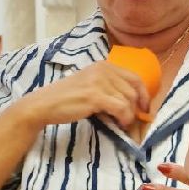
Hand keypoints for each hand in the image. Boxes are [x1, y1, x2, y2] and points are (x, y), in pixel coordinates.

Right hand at [24, 60, 150, 130]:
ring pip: (129, 100)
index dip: (144, 94)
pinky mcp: (95, 96)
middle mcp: (103, 70)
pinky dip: (124, 119)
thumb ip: (109, 89)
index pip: (134, 78)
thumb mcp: (90, 86)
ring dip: (129, 116)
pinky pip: (121, 108)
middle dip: (137, 108)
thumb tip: (132, 105)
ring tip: (122, 124)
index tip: (144, 108)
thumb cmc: (66, 99)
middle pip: (134, 90)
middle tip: (132, 121)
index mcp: (104, 65)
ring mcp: (99, 82)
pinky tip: (119, 124)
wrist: (44, 104)